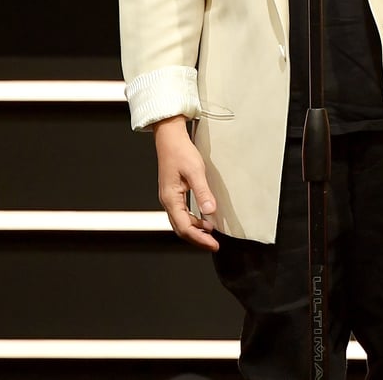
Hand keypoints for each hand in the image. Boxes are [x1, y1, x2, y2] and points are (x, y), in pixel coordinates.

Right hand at [154, 115, 218, 250]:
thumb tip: (210, 212)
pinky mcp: (173, 193)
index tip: (214, 244)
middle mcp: (167, 201)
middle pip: (181, 229)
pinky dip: (193, 220)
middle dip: (197, 239)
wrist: (170, 138)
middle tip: (214, 245)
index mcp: (170, 198)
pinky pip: (182, 213)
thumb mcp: (195, 171)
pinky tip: (204, 220)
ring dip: (195, 231)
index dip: (199, 239)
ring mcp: (169, 198)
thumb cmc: (181, 151)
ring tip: (211, 235)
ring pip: (181, 222)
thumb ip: (202, 192)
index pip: (185, 227)